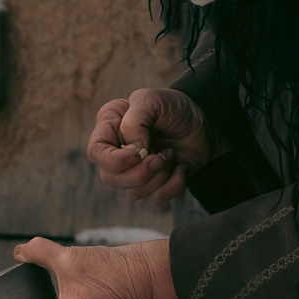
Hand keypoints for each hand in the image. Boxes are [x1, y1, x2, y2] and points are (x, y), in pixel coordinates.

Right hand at [88, 88, 212, 203]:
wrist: (202, 121)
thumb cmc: (173, 107)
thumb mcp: (151, 100)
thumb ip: (135, 121)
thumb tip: (134, 152)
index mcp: (110, 127)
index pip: (96, 152)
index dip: (113, 160)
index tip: (137, 154)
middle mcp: (116, 152)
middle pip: (110, 178)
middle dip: (140, 172)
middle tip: (161, 156)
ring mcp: (133, 170)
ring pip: (133, 192)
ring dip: (159, 176)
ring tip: (171, 154)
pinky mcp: (154, 183)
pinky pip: (155, 198)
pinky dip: (173, 185)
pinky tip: (181, 167)